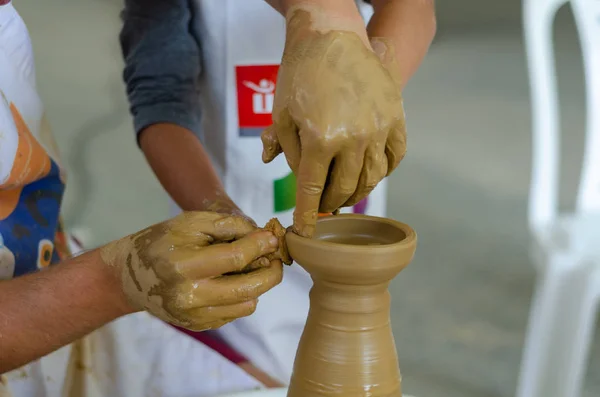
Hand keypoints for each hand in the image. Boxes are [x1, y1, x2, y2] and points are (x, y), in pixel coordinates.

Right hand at [100, 212, 282, 330]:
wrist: (130, 276)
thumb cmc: (162, 242)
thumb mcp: (191, 222)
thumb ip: (229, 226)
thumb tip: (264, 237)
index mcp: (184, 266)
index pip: (236, 258)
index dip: (260, 246)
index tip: (272, 238)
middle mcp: (189, 296)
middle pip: (248, 289)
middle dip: (271, 272)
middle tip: (275, 258)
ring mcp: (193, 316)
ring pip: (247, 305)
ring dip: (258, 285)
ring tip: (252, 268)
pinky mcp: (198, 325)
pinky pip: (235, 313)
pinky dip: (241, 296)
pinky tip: (231, 281)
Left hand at [261, 7, 406, 236]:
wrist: (332, 36)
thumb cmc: (300, 74)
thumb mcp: (280, 113)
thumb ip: (286, 151)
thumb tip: (293, 178)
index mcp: (321, 139)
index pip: (311, 190)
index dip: (306, 215)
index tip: (305, 233)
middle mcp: (354, 139)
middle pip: (343, 189)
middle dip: (330, 204)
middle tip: (322, 207)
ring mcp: (379, 129)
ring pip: (371, 177)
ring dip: (356, 192)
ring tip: (344, 193)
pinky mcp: (396, 118)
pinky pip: (395, 157)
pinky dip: (382, 171)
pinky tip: (369, 172)